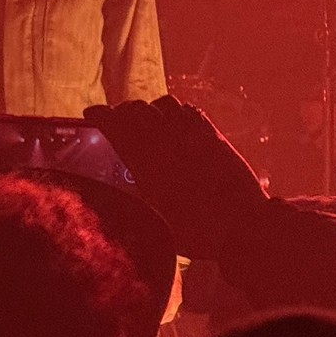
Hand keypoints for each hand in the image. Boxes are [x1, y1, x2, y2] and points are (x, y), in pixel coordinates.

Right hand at [84, 96, 271, 260]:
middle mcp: (168, 142)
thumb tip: (119, 188)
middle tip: (116, 119)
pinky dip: (175, 110)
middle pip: (137, 110)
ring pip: (163, 104)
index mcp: (147, 163)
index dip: (101, 115)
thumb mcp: (156, 220)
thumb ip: (136, 197)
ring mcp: (193, 135)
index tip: (91, 113)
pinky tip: (174, 121)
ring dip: (149, 108)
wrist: (244, 227)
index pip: (117, 126)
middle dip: (121, 111)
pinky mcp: (213, 135)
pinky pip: (189, 109)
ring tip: (146, 120)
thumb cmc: (198, 232)